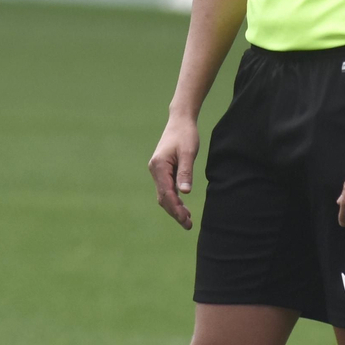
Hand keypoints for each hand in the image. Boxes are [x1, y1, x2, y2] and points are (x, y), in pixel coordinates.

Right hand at [148, 114, 199, 228]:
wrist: (180, 120)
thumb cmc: (185, 134)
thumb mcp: (188, 152)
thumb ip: (186, 172)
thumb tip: (185, 192)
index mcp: (159, 166)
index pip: (166, 193)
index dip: (175, 208)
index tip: (186, 219)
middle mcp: (155, 169)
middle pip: (163, 197)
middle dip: (174, 212)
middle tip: (188, 224)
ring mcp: (158, 170)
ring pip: (164, 195)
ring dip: (174, 208)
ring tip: (187, 220)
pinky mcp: (163, 170)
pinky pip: (166, 189)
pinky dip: (174, 199)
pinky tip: (183, 206)